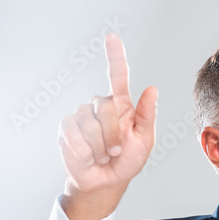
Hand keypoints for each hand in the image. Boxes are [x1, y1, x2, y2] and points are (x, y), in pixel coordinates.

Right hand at [57, 33, 156, 219]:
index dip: (115, 56)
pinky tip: (88, 158)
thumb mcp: (145, 140)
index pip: (118, 76)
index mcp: (121, 105)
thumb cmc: (128, 160)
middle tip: (117, 150)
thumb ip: (147, 115)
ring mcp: (81, 116)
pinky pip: (74, 136)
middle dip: (114, 135)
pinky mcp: (66, 130)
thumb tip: (152, 89)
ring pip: (90, 125)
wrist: (106, 182)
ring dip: (101, 147)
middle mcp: (99, 106)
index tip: (111, 37)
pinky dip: (85, 152)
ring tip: (103, 155)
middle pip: (105, 108)